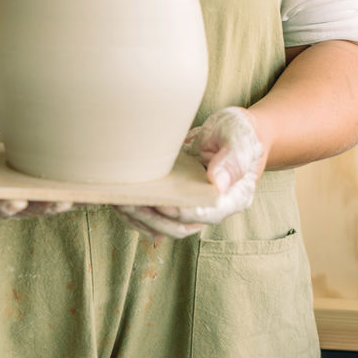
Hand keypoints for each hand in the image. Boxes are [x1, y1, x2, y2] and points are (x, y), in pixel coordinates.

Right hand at [0, 124, 72, 226]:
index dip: (0, 207)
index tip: (17, 202)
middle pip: (15, 211)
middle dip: (40, 206)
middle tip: (63, 200)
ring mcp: (0, 199)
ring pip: (31, 204)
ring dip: (54, 201)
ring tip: (80, 195)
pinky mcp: (12, 188)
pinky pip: (34, 191)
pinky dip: (53, 189)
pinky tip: (75, 184)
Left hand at [117, 106, 265, 239]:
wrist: (235, 131)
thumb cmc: (240, 133)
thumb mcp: (239, 139)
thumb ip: (233, 160)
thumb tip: (218, 183)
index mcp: (232, 199)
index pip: (202, 214)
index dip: (178, 211)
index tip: (158, 200)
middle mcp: (211, 209)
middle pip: (178, 227)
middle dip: (151, 218)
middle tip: (127, 202)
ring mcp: (192, 206)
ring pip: (164, 225)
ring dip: (140, 218)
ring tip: (117, 201)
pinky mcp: (177, 198)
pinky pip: (157, 215)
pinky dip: (138, 212)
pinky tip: (120, 200)